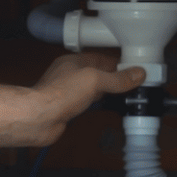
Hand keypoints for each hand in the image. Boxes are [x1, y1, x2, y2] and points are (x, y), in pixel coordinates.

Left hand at [23, 53, 145, 145]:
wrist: (39, 118)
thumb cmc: (60, 94)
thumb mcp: (95, 80)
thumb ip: (117, 78)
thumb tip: (138, 74)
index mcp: (74, 61)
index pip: (102, 58)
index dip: (119, 62)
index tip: (136, 68)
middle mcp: (70, 75)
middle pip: (98, 73)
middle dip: (116, 77)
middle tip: (136, 82)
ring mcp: (68, 92)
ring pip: (94, 88)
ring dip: (108, 91)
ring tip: (127, 94)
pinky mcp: (68, 108)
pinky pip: (89, 103)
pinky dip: (100, 104)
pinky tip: (109, 107)